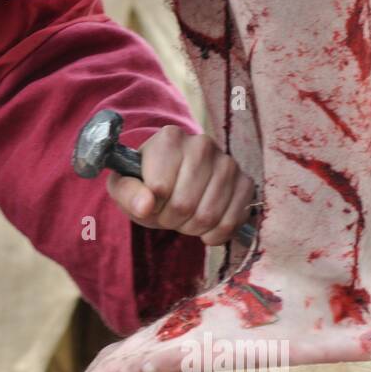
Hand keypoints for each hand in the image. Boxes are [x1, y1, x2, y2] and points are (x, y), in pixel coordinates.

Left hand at [106, 125, 255, 244]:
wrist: (175, 182)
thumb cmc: (147, 184)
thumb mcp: (125, 187)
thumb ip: (127, 193)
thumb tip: (146, 205)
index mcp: (169, 138)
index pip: (159, 188)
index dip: (151, 206)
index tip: (150, 202)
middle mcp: (202, 144)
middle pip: (184, 204)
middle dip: (171, 219)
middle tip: (167, 213)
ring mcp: (227, 162)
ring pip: (208, 216)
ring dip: (192, 228)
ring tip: (184, 217)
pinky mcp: (245, 182)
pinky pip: (232, 220)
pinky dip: (216, 233)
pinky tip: (205, 226)